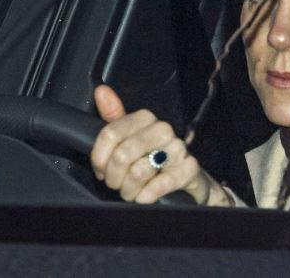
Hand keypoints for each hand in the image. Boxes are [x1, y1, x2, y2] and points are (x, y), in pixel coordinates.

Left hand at [91, 85, 232, 205]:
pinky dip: (146, 196)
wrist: (187, 179)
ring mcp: (178, 149)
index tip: (101, 169)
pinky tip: (143, 198)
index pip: (110, 134)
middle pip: (122, 154)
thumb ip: (114, 117)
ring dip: (129, 190)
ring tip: (132, 192)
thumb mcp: (131, 138)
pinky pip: (160, 184)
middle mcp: (163, 130)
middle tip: (117, 184)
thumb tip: (101, 91)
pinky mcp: (189, 168)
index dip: (99, 158)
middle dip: (114, 177)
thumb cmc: (154, 159)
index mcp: (146, 119)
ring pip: (138, 171)